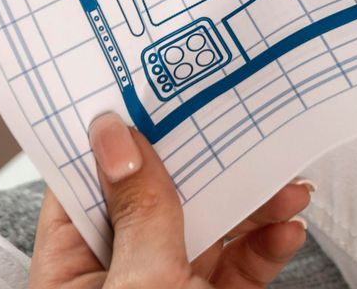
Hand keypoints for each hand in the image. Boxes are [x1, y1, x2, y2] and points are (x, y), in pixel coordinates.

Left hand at [29, 113, 311, 288]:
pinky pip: (242, 264)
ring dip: (253, 201)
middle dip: (208, 163)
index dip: (118, 134)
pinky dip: (268, 242)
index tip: (152, 87)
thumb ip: (140, 211)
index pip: (86, 184)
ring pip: (211, 227)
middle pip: (160, 197)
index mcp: (70, 272)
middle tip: (241, 124)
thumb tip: (119, 135)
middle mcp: (118, 277)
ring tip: (285, 184)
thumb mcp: (138, 284)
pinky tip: (286, 227)